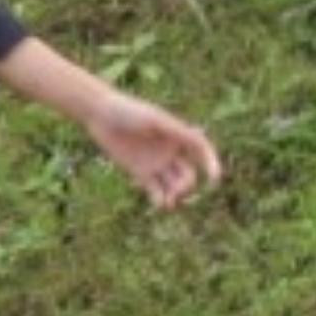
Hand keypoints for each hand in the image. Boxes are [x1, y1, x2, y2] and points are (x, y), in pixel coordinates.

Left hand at [81, 89, 226, 208]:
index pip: (202, 151)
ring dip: (175, 196)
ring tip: (168, 202)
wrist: (101, 114)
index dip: (211, 164)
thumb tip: (202, 135)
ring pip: (174, 186)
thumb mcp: (155, 119)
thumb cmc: (129, 110)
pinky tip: (159, 204)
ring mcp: (156, 163)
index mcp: (178, 135)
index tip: (214, 180)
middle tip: (177, 192)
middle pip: (188, 175)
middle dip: (187, 186)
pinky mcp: (140, 173)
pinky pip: (156, 191)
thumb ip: (177, 130)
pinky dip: (160, 200)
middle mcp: (171, 151)